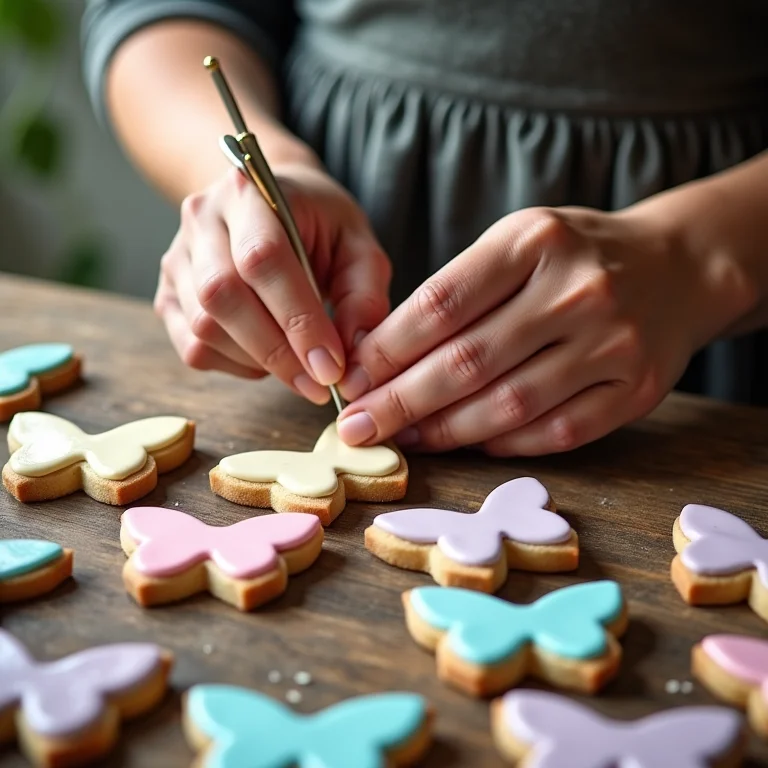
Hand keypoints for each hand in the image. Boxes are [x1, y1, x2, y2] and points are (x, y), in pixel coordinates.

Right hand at [153, 163, 391, 402]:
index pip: (263, 259)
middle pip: (222, 296)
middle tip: (318, 383)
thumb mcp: (359, 246)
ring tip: (298, 365)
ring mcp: (177, 258)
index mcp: (251, 192)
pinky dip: (235, 365)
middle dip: (277, 352)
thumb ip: (363, 295)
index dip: (297, 319)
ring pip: (203, 328)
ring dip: (258, 362)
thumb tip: (353, 353)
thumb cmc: (319, 225)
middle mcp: (202, 219)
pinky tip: (266, 356)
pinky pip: (193, 348)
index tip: (330, 365)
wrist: (269, 205)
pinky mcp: (168, 295)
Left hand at [335, 206, 737, 454]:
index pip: (441, 304)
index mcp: (534, 240)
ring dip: (444, 431)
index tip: (350, 380)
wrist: (678, 266)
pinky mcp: (635, 390)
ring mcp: (612, 343)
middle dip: (400, 402)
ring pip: (508, 404)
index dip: (386, 350)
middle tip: (357, 427)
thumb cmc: (574, 256)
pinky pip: (555, 431)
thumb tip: (381, 358)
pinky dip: (503, 444)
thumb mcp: (517, 244)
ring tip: (404, 439)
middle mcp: (577, 290)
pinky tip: (468, 444)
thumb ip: (457, 293)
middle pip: (467, 361)